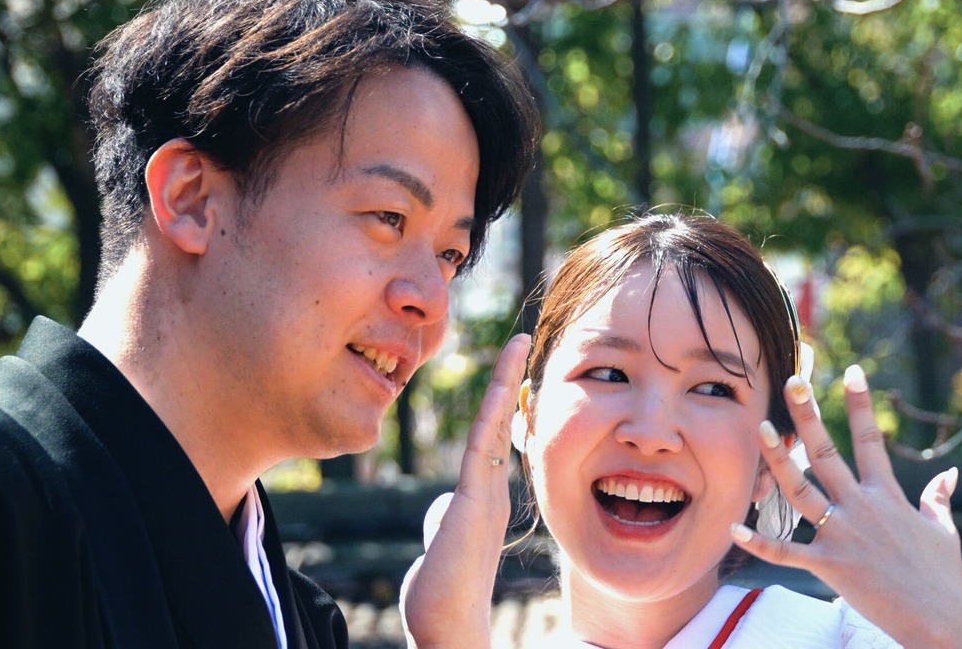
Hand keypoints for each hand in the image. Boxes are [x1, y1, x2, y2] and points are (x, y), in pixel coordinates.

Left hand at [399, 334, 530, 648]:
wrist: (447, 624)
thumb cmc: (441, 595)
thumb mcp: (444, 546)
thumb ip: (449, 521)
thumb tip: (445, 510)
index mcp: (484, 498)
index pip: (493, 437)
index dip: (503, 402)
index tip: (513, 372)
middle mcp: (491, 489)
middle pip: (501, 421)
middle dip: (511, 379)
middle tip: (520, 341)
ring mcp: (486, 491)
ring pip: (496, 423)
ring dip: (507, 380)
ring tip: (516, 343)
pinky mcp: (476, 496)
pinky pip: (485, 439)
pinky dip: (496, 404)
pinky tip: (505, 377)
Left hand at [730, 365, 961, 648]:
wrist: (942, 623)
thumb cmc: (943, 579)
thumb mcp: (944, 531)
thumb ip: (938, 499)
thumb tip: (950, 474)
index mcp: (887, 496)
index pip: (870, 440)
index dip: (861, 404)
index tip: (852, 371)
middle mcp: (862, 507)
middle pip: (828, 453)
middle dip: (808, 415)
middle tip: (792, 381)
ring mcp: (844, 535)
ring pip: (801, 490)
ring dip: (778, 460)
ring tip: (760, 429)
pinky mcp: (831, 565)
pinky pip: (786, 552)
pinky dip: (759, 542)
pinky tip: (734, 528)